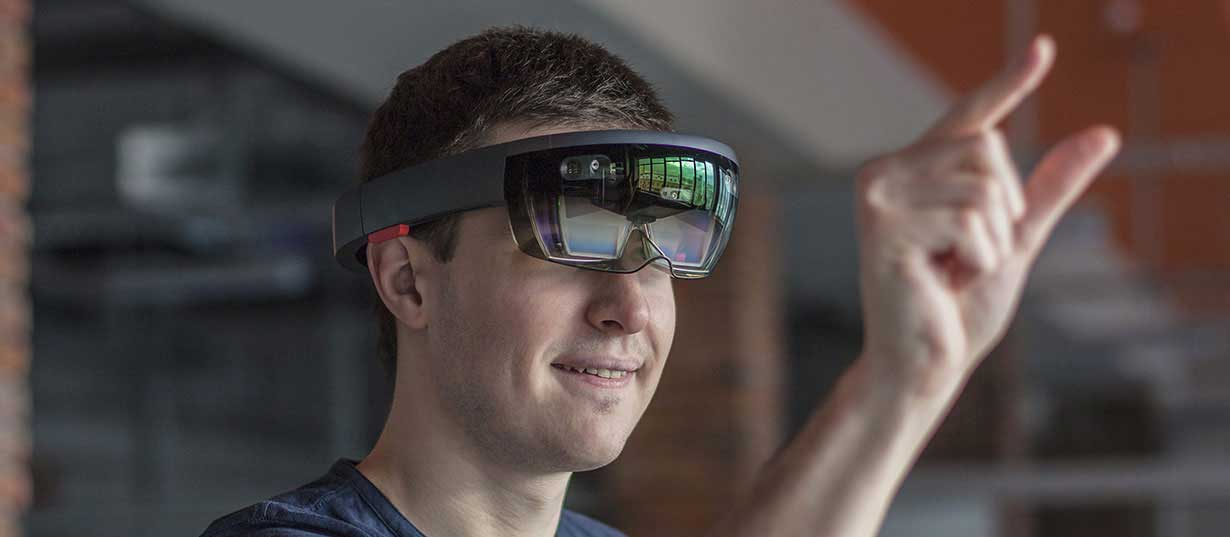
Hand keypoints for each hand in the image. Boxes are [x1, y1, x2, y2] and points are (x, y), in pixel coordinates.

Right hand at [855, 35, 1119, 394]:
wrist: (921, 365)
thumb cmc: (957, 309)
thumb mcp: (1015, 239)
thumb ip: (1049, 188)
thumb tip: (1103, 134)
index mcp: (914, 171)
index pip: (970, 118)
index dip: (1007, 82)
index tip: (1044, 48)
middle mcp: (886, 172)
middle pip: (988, 147)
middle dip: (1004, 208)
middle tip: (967, 257)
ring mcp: (879, 195)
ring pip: (984, 186)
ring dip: (991, 240)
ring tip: (954, 270)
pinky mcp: (883, 225)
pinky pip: (971, 220)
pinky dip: (977, 258)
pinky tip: (942, 280)